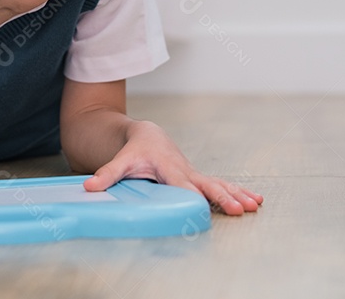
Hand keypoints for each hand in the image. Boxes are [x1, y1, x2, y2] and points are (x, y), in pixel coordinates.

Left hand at [82, 120, 262, 214]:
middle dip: (224, 197)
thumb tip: (89, 187)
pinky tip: (255, 200)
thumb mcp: (120, 160)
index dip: (193, 194)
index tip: (206, 205)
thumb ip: (107, 174)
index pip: (182, 183)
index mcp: (168, 167)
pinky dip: (238, 192)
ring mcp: (194, 174)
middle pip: (207, 185)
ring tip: (255, 205)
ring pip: (219, 184)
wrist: (147, 135)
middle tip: (240, 209)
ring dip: (237, 194)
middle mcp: (185, 170)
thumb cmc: (135, 149)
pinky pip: (220, 185)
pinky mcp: (197, 178)